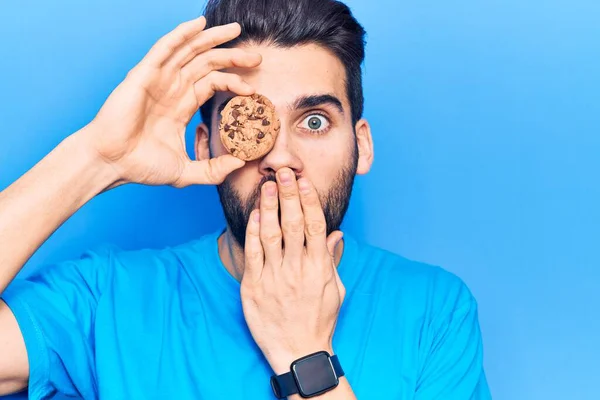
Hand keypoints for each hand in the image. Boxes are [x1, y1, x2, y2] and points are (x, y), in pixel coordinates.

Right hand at [81, 16, 261, 187]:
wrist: (112, 163)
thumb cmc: (141, 166)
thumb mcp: (186, 172)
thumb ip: (214, 170)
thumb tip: (240, 164)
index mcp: (181, 105)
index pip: (213, 83)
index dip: (234, 82)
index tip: (253, 90)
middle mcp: (172, 88)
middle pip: (208, 63)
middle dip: (233, 57)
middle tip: (257, 57)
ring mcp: (158, 78)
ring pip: (191, 50)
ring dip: (213, 38)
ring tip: (236, 30)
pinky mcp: (144, 74)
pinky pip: (165, 48)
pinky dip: (182, 33)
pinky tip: (199, 23)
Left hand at [241, 168, 345, 374]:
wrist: (298, 350)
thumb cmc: (319, 319)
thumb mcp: (335, 290)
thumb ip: (333, 259)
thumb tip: (338, 233)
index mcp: (319, 267)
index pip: (315, 226)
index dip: (310, 200)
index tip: (305, 182)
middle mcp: (297, 269)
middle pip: (293, 224)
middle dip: (289, 195)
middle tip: (285, 172)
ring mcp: (274, 277)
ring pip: (271, 234)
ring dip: (269, 207)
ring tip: (268, 185)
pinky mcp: (254, 286)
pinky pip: (252, 253)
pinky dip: (252, 231)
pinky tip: (254, 214)